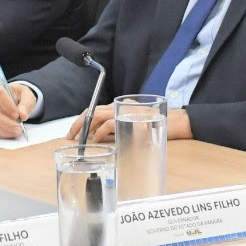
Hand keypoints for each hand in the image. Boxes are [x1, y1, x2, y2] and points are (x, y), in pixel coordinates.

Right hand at [0, 81, 35, 137]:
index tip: (17, 115)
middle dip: (7, 123)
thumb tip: (23, 116)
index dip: (7, 105)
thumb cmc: (19, 95)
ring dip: (5, 130)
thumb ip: (26, 103)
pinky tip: (12, 134)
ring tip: (18, 132)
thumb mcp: (27, 95)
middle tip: (20, 129)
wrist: (13, 100)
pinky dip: (3, 134)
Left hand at [65, 105, 191, 142]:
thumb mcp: (134, 128)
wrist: (175, 123)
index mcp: (121, 105)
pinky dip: (99, 133)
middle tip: (70, 136)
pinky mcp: (129, 118)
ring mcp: (124, 110)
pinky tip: (95, 140)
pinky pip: (108, 124)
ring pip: (97, 115)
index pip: (96, 110)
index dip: (83, 120)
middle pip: (93, 110)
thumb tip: (100, 138)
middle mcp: (121, 104)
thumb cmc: (157, 128)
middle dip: (79, 123)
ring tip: (79, 139)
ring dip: (85, 128)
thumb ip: (118, 130)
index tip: (75, 132)